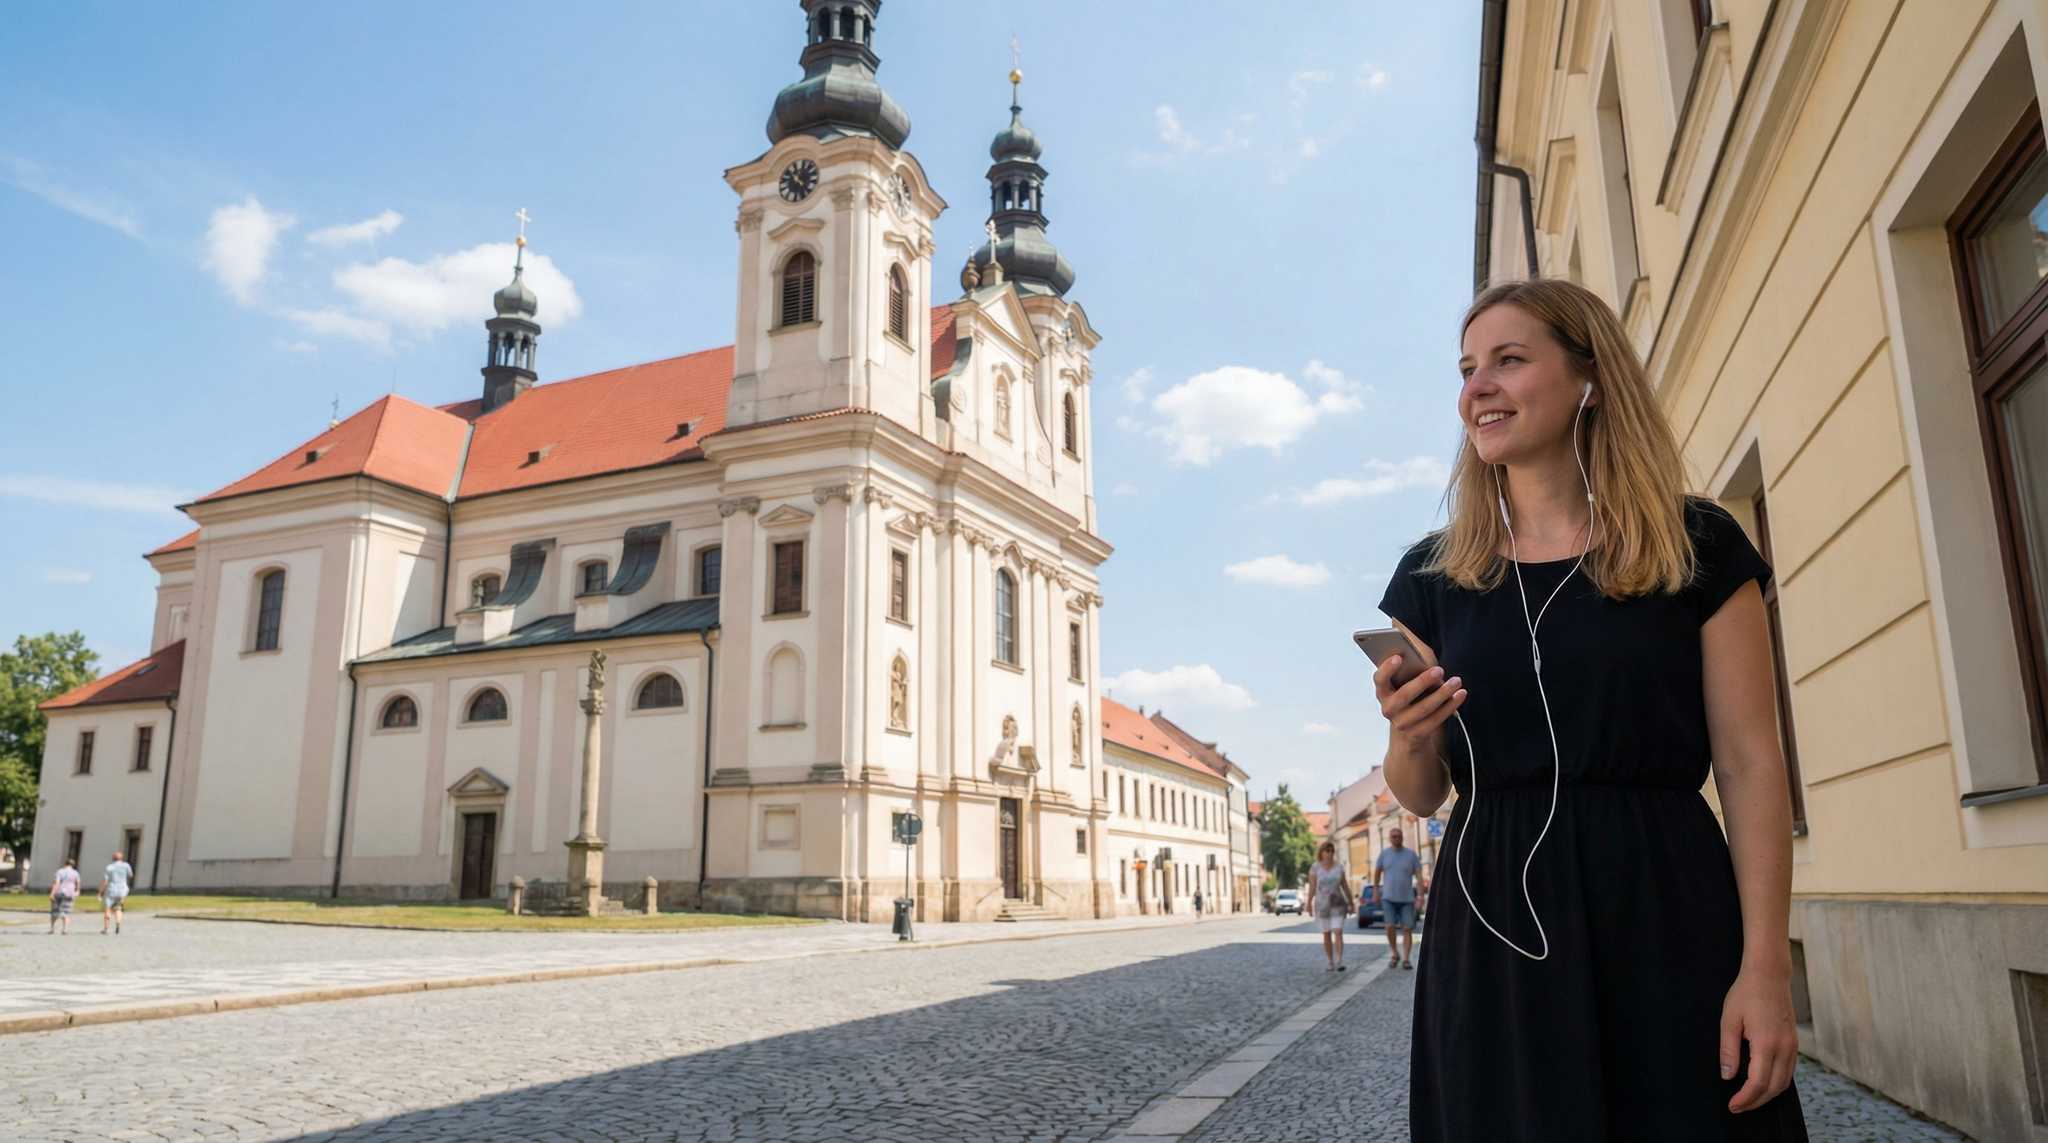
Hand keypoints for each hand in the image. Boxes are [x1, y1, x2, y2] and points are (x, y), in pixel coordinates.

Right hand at [1374, 658, 1466, 743]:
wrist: (1409, 727)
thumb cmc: (1411, 694)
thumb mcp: (1407, 679)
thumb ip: (1411, 662)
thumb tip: (1416, 648)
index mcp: (1383, 691)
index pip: (1380, 679)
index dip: (1387, 668)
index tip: (1399, 657)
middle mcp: (1389, 708)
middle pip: (1404, 695)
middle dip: (1422, 682)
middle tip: (1439, 670)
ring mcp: (1401, 723)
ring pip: (1423, 708)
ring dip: (1442, 694)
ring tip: (1456, 681)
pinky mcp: (1416, 733)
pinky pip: (1435, 720)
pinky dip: (1450, 706)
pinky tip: (1460, 694)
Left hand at [1720, 967, 1797, 1112]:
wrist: (1769, 975)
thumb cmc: (1746, 994)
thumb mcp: (1729, 1020)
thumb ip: (1728, 1050)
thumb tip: (1728, 1076)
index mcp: (1766, 1043)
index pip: (1758, 1082)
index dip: (1745, 1098)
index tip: (1732, 1105)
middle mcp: (1784, 1048)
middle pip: (1774, 1088)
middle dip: (1756, 1102)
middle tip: (1738, 1107)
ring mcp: (1792, 1046)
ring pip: (1784, 1082)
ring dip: (1767, 1095)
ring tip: (1748, 1099)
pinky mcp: (1794, 1043)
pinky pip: (1789, 1072)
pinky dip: (1777, 1083)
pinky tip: (1763, 1084)